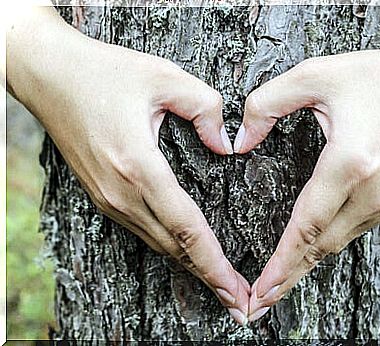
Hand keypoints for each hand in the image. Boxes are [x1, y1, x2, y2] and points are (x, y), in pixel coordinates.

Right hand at [7, 7, 248, 323]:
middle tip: (240, 302)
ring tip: (220, 283)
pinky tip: (187, 252)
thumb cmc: (102, 72)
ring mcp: (108, 197)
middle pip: (174, 247)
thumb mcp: (163, 76)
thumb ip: (206, 107)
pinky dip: (170, 247)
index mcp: (138, 165)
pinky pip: (143, 230)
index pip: (187, 228)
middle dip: (210, 277)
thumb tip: (227, 145)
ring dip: (191, 265)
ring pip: (158, 243)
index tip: (237, 291)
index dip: (215, 264)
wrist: (48, 75)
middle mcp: (121, 192)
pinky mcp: (102, 194)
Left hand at [234, 5, 379, 321]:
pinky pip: (350, 231)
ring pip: (335, 243)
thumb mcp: (316, 74)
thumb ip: (267, 104)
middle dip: (286, 277)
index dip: (279, 264)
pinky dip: (323, 246)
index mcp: (351, 163)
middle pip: (319, 248)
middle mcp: (372, 192)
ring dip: (304, 265)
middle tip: (256, 304)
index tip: (259, 292)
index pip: (305, 227)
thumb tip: (239, 141)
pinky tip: (307, 252)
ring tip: (276, 284)